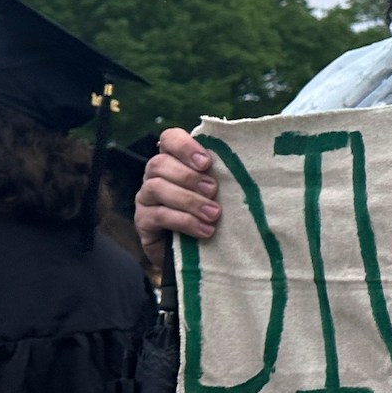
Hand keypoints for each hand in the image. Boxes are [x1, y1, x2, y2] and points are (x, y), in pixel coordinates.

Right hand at [135, 127, 220, 269]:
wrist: (196, 253)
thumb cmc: (212, 212)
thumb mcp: (220, 192)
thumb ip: (224, 176)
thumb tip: (248, 167)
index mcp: (175, 160)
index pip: (169, 138)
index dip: (185, 146)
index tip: (206, 163)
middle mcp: (156, 175)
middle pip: (160, 163)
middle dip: (189, 177)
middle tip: (214, 190)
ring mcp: (146, 197)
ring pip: (157, 188)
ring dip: (189, 200)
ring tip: (214, 214)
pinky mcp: (143, 220)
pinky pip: (158, 215)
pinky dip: (184, 221)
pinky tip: (204, 230)